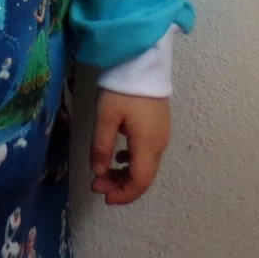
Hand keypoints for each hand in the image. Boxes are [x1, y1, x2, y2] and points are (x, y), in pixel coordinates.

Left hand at [90, 89, 170, 204]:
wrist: (143, 63)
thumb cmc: (122, 89)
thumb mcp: (106, 116)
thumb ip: (101, 145)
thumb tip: (99, 172)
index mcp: (148, 145)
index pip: (140, 181)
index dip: (123, 194)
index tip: (104, 196)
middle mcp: (159, 145)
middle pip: (143, 176)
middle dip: (121, 185)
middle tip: (97, 185)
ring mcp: (161, 136)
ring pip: (145, 166)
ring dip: (125, 174)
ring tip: (103, 173)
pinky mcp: (158, 127)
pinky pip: (147, 153)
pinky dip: (131, 161)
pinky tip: (118, 157)